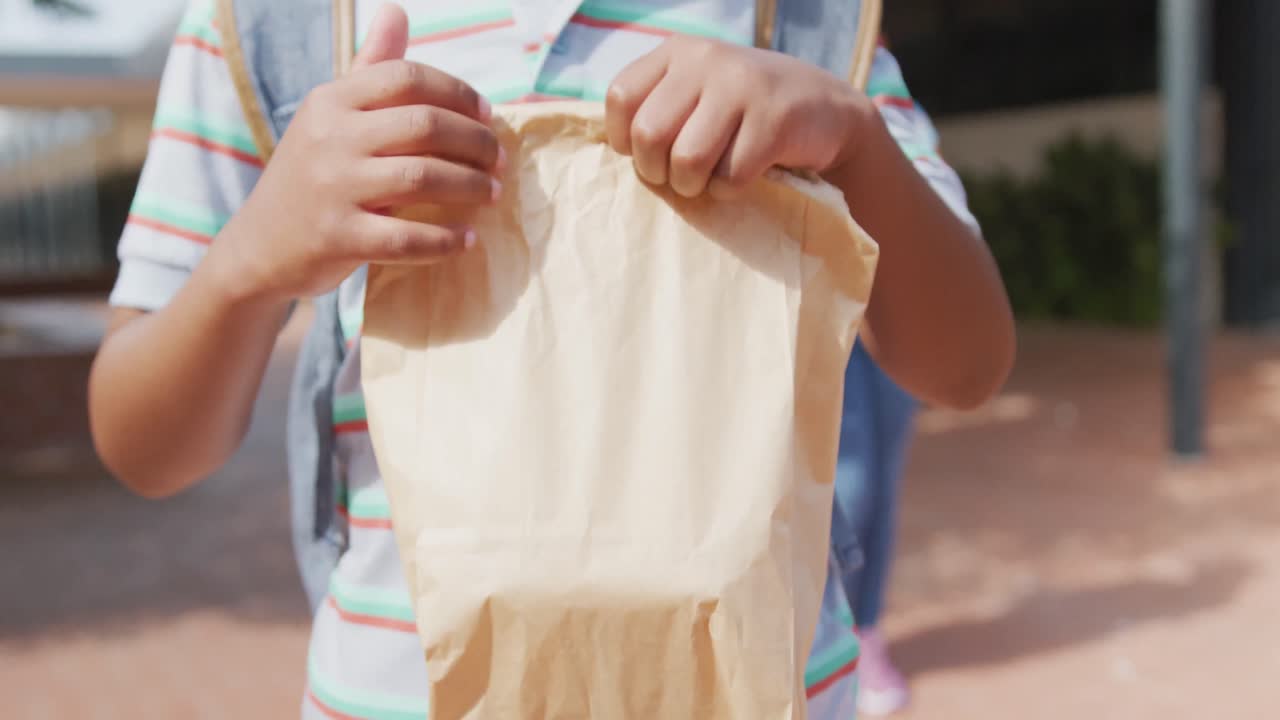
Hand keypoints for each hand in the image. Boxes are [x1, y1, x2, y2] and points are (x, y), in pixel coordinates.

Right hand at [218, 4, 501, 302]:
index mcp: (332, 100)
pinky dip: (446, 239)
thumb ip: (370, 69)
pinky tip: (467, 238)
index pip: (407, 78)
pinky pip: (407, 238)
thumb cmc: (312, 175)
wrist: (260, 246)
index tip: (488, 115)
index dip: (458, 93)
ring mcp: (333, 188)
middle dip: (476, 142)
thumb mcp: (331, 116)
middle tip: (500, 160)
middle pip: (425, 124)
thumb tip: (396, 11)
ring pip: (423, 177)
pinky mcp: (338, 238)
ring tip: (494, 194)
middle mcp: (331, 138)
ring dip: (472, 186)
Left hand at [605, 36, 871, 198]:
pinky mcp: (774, 119)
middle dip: (658, 172)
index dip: (625, 140)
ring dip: (693, 186)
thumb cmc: (746, 114)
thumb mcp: (698, 93)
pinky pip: (730, 177)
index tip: (648, 154)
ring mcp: (742, 86)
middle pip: (649, 135)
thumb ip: (656, 108)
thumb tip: (610, 151)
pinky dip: (730, 191)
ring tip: (707, 180)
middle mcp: (706, 59)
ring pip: (687, 160)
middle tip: (679, 177)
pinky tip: (745, 177)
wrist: (828, 112)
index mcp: (678, 52)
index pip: (620, 98)